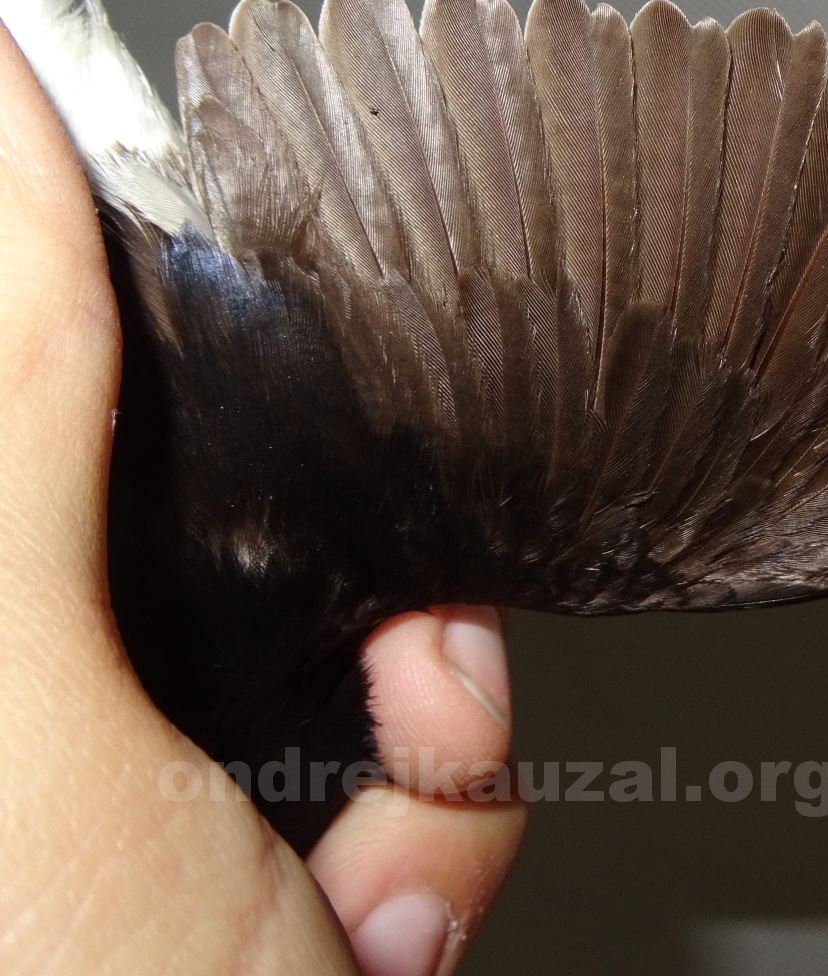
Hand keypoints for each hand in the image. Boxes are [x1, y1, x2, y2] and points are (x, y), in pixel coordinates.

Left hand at [0, 28, 523, 973]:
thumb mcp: (19, 693)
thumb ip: (14, 378)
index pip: (60, 382)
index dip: (135, 311)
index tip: (230, 269)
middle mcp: (37, 690)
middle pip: (213, 515)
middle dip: (339, 580)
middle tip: (368, 657)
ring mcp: (128, 778)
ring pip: (327, 628)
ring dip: (414, 719)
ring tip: (376, 839)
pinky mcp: (238, 847)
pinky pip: (387, 756)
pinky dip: (432, 822)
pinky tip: (376, 914)